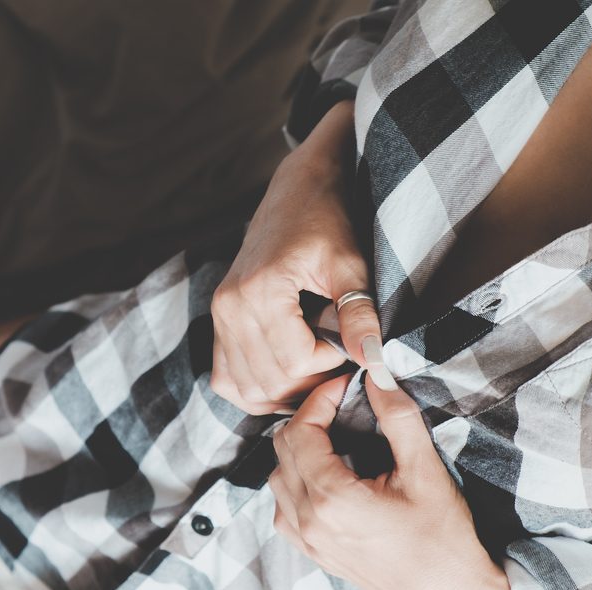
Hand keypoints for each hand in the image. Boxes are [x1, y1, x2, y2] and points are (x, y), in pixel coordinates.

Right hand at [210, 101, 383, 414]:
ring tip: (316, 367)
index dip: (330, 363)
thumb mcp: (350, 265)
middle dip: (311, 381)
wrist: (295, 195)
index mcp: (259, 291)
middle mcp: (229, 307)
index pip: (295, 362)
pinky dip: (256, 390)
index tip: (349, 341)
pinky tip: (287, 376)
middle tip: (338, 357)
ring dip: (285, 391)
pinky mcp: (217, 324)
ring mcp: (218, 318)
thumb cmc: (326, 225)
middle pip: (270, 380)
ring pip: (247, 388)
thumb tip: (374, 362)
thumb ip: (360, 314)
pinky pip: (227, 380)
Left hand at [269, 375, 515, 589]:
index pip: (299, 431)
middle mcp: (309, 522)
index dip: (319, 399)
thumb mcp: (425, 469)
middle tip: (343, 406)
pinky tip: (329, 476)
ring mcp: (308, 542)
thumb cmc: (445, 539)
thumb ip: (397, 416)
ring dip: (299, 450)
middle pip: (282, 450)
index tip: (345, 386)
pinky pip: (284, 509)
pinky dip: (297, 483)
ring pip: (278, 478)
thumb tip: (377, 374)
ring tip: (337, 437)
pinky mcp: (315, 554)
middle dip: (309, 420)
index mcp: (331, 499)